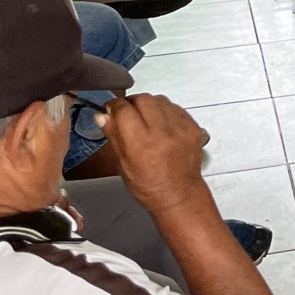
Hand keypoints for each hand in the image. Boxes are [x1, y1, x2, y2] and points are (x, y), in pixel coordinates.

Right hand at [95, 93, 211, 213]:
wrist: (178, 195)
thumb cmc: (149, 186)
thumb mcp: (122, 164)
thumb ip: (113, 135)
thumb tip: (102, 116)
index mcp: (141, 143)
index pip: (123, 109)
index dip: (114, 106)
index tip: (111, 109)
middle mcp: (162, 132)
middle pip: (142, 99)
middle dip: (131, 103)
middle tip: (128, 114)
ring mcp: (180, 129)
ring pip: (160, 100)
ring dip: (149, 105)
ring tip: (146, 120)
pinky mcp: (193, 127)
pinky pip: (176, 108)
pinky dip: (166, 112)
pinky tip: (162, 125)